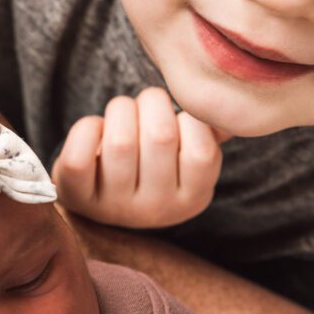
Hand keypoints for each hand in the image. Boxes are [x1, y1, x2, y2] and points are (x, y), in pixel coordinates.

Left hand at [52, 87, 230, 227]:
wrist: (99, 197)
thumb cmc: (149, 164)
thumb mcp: (185, 158)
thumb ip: (210, 133)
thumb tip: (237, 104)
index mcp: (193, 199)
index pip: (202, 151)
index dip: (187, 119)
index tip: (176, 117)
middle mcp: (155, 210)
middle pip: (160, 137)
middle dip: (151, 103)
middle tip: (145, 106)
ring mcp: (114, 208)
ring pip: (120, 142)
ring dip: (120, 111)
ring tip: (122, 114)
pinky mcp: (77, 198)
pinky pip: (80, 155)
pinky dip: (87, 128)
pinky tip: (96, 130)